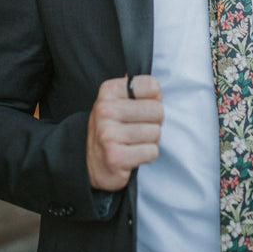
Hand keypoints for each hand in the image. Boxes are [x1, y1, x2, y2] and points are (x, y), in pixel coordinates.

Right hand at [86, 75, 162, 190]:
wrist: (95, 165)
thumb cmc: (115, 130)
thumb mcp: (121, 103)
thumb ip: (139, 92)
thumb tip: (157, 90)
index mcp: (108, 91)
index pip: (152, 86)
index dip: (154, 100)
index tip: (141, 110)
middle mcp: (105, 110)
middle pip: (157, 110)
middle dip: (154, 123)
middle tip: (138, 130)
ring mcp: (107, 133)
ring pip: (155, 132)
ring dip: (150, 142)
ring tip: (134, 143)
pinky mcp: (115, 157)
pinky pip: (152, 152)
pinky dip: (148, 156)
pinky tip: (133, 155)